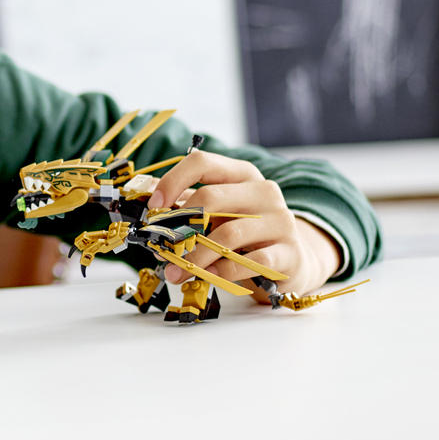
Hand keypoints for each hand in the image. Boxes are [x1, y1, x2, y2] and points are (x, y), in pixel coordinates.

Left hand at [144, 152, 340, 300]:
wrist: (292, 260)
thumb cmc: (246, 234)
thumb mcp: (218, 214)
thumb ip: (186, 206)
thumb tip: (146, 202)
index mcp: (241, 174)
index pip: (203, 162)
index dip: (172, 182)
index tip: (153, 207)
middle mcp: (263, 191)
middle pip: (212, 198)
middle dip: (180, 226)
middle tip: (161, 248)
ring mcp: (280, 220)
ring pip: (228, 234)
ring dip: (195, 256)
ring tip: (176, 272)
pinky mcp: (289, 252)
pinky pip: (250, 261)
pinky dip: (223, 271)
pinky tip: (209, 277)